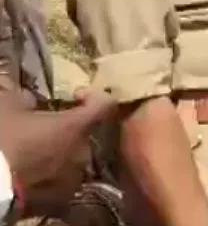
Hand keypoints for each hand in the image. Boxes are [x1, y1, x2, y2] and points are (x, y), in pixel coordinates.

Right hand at [0, 88, 116, 217]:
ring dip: (62, 155)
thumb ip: (20, 97)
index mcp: (76, 127)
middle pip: (87, 135)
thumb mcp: (6, 108)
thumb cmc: (2, 141)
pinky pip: (63, 184)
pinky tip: (34, 175)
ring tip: (38, 155)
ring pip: (76, 160)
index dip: (94, 98)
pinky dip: (53, 178)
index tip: (77, 97)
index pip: (105, 105)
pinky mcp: (60, 201)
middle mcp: (83, 153)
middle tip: (47, 129)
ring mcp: (74, 179)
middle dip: (71, 130)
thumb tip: (27, 96)